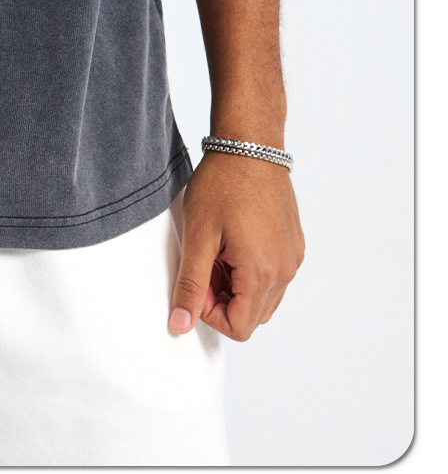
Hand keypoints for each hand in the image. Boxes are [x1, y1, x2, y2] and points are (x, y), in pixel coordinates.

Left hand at [168, 152, 304, 340]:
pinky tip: (233, 242)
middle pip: (253, 317)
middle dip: (223, 300)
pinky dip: (252, 272)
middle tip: (204, 264)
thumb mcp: (198, 235)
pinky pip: (275, 277)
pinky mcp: (294, 244)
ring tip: (217, 252)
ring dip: (237, 287)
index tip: (196, 280)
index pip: (239, 328)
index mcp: (263, 273)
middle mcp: (286, 270)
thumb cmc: (223, 183)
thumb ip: (190, 284)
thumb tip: (180, 324)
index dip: (210, 312)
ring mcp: (293, 257)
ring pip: (264, 298)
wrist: (250, 144)